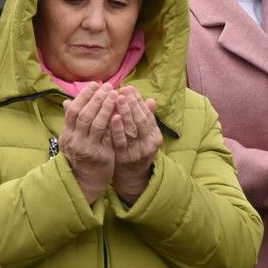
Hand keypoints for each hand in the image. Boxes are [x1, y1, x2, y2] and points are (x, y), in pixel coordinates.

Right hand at [59, 82, 117, 202]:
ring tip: (116, 95)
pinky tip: (121, 113)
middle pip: (85, 115)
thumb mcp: (71, 138)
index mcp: (67, 134)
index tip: (95, 85)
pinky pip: (109, 136)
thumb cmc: (79, 155)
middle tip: (108, 87)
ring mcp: (88, 148)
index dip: (84, 96)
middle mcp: (75, 140)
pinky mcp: (101, 155)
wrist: (84, 180)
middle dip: (97, 99)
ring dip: (107, 107)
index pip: (73, 110)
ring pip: (97, 124)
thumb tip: (66, 101)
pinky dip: (114, 123)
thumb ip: (71, 121)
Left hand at [109, 86, 162, 203]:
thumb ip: (146, 118)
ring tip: (118, 98)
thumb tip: (151, 100)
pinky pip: (121, 141)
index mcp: (155, 135)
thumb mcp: (144, 136)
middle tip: (123, 90)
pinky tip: (113, 117)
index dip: (138, 101)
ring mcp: (138, 151)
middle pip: (141, 119)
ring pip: (132, 129)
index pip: (147, 114)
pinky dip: (118, 129)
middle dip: (132, 103)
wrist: (133, 178)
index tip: (130, 88)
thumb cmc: (136, 151)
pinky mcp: (125, 158)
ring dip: (125, 112)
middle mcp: (149, 143)